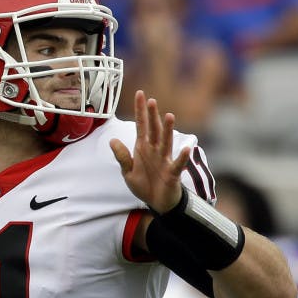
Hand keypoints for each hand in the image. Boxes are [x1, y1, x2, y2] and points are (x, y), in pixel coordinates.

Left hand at [110, 90, 189, 213]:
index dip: (140, 110)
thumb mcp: (128, 172)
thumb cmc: (145, 185)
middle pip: (154, 130)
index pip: (141, 125)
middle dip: (152, 116)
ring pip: (166, 142)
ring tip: (169, 116)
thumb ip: (122, 156)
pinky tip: (186, 149)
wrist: (157, 203)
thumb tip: (112, 140)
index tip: (140, 94)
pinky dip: (182, 157)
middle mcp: (155, 150)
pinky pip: (177, 164)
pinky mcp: (172, 173)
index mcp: (143, 148)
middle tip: (151, 100)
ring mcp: (165, 160)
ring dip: (167, 130)